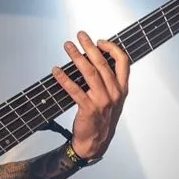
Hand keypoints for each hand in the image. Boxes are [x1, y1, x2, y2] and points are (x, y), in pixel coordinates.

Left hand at [51, 31, 129, 159]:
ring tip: (68, 46)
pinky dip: (64, 78)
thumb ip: (107, 81)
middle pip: (102, 63)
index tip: (99, 41)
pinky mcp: (88, 108)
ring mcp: (102, 101)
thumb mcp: (112, 99)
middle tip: (80, 35)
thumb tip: (93, 60)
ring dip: (76, 57)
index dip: (111, 48)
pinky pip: (74, 90)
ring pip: (89, 73)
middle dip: (90, 47)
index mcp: (122, 89)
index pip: (123, 62)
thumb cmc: (102, 119)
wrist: (96, 143)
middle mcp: (114, 93)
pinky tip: (56, 70)